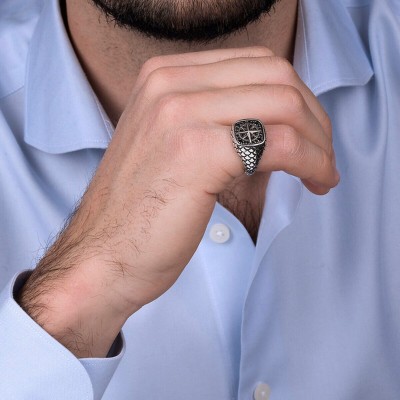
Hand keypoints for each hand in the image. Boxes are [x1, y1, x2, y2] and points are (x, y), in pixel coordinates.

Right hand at [18, 47, 338, 356]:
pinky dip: (311, 162)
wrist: (102, 257)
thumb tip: (273, 123)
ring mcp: (180, 114)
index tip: (309, 132)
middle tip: (323, 155)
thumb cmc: (141, 213)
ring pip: (285, 106)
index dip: (296, 98)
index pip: (256, 64)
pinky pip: (279, 143)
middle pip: (276, 77)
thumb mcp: (170, 145)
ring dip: (318, 142)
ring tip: (322, 173)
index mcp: (163, 78)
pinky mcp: (196, 152)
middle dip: (314, 117)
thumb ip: (213, 120)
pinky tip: (314, 182)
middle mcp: (168, 85)